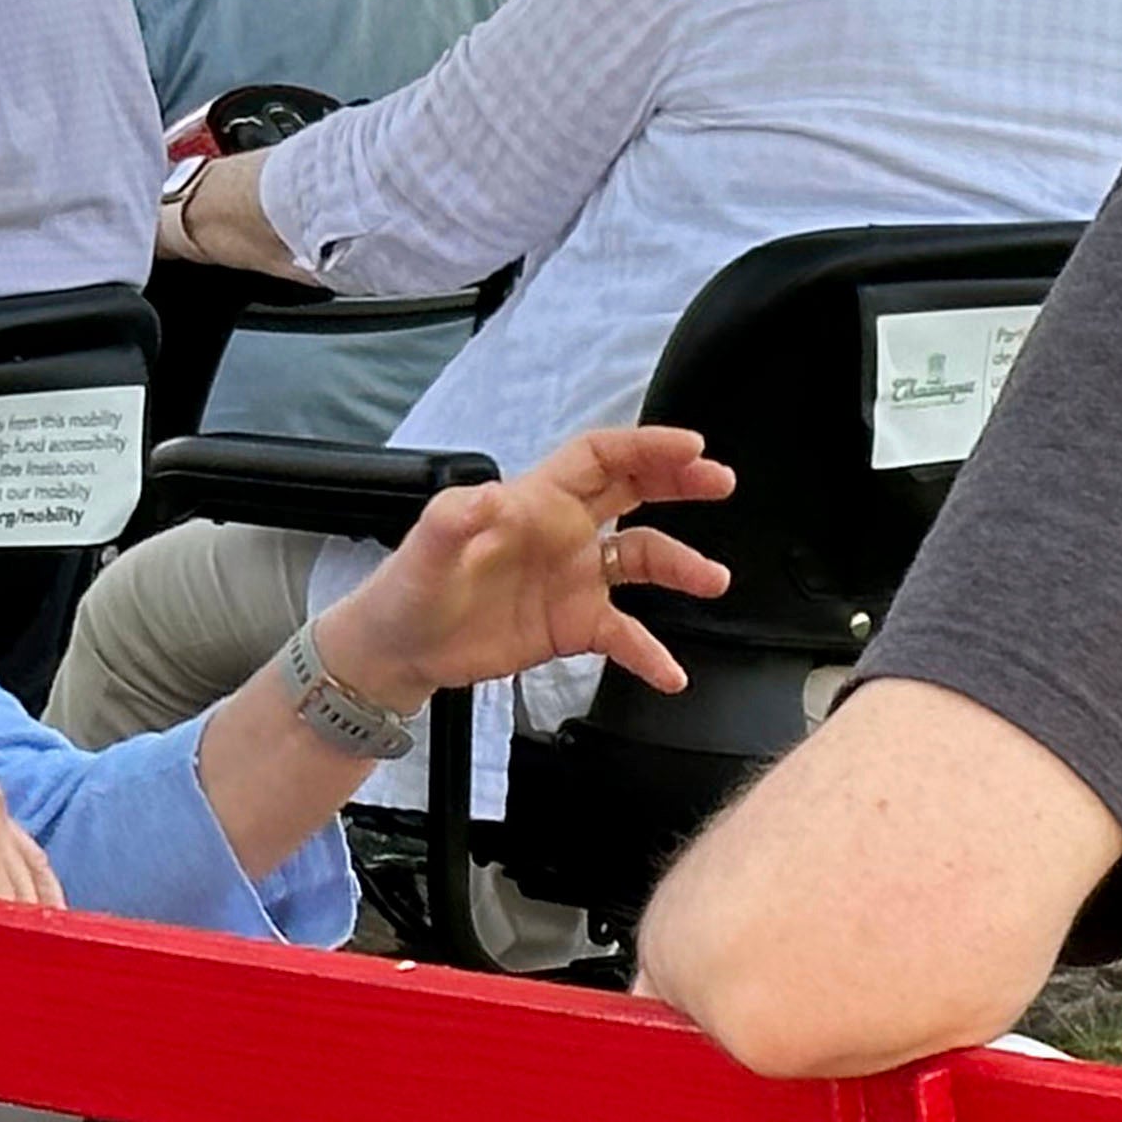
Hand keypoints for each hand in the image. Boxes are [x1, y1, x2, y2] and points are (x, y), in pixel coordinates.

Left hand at [322, 423, 733, 710]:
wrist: (401, 649)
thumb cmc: (410, 588)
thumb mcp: (426, 547)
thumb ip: (454, 521)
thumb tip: (485, 500)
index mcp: (535, 501)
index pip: (600, 458)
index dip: (644, 448)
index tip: (688, 449)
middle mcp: (562, 534)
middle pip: (632, 493)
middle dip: (678, 482)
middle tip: (720, 481)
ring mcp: (571, 581)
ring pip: (640, 561)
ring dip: (680, 567)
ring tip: (714, 580)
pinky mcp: (571, 627)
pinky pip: (623, 636)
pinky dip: (650, 653)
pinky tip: (672, 674)